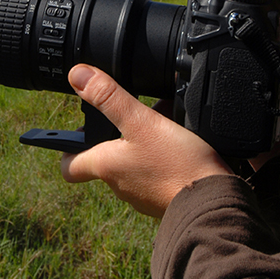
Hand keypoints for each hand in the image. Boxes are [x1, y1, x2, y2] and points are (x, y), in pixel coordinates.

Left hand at [60, 64, 231, 217]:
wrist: (213, 202)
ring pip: (132, 165)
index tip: (71, 137)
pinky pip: (155, 174)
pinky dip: (161, 158)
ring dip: (140, 145)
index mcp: (105, 165)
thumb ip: (109, 97)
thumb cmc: (176, 164)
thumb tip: (78, 76)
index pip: (69, 166)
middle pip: (104, 160)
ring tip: (160, 124)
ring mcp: (142, 194)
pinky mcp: (164, 198)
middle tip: (126, 116)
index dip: (66, 149)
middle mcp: (119, 184)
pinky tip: (179, 144)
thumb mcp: (141, 121)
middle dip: (113, 138)